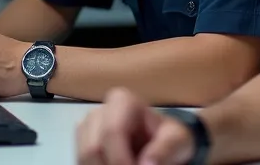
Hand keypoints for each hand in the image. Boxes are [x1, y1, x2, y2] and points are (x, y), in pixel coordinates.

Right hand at [77, 88, 195, 164]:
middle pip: (93, 148)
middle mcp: (99, 112)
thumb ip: (165, 149)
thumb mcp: (177, 140)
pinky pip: (81, 163)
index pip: (112, 132)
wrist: (161, 145)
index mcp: (122, 101)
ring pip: (83, 158)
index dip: (120, 159)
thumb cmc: (170, 138)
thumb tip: (146, 164)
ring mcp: (87, 128)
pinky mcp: (82, 144)